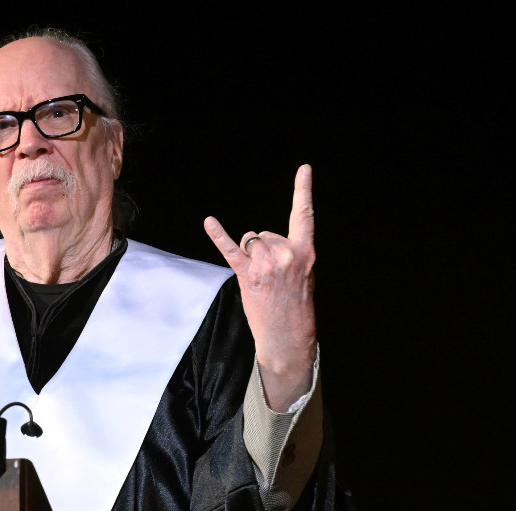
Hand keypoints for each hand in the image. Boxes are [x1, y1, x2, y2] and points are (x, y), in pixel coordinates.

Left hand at [204, 164, 316, 410]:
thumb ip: (293, 254)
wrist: (287, 336)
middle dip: (263, 249)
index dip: (304, 190)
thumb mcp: (305, 275)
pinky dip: (218, 235)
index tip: (304, 169)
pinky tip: (209, 222)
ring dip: (249, 255)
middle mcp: (286, 253)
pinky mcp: (248, 274)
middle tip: (271, 276)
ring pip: (250, 240)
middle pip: (264, 232)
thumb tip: (269, 243)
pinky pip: (231, 249)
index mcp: (305, 252)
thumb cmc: (296, 306)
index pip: (305, 216)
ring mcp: (266, 264)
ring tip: (260, 278)